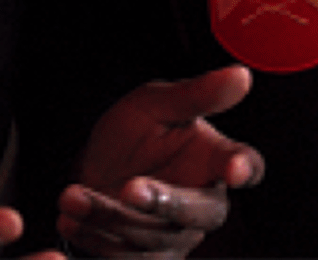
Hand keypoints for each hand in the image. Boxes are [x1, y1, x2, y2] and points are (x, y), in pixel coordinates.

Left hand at [58, 64, 263, 257]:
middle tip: (130, 187)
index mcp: (216, 160)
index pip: (246, 165)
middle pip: (203, 213)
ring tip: (74, 195)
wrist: (92, 166)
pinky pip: (123, 257)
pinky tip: (71, 214)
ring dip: (111, 217)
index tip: (234, 169)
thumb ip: (197, 95)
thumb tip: (241, 75)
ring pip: (153, 237)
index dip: (244, 169)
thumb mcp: (157, 104)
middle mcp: (202, 204)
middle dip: (166, 202)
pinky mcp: (143, 258)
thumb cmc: (134, 133)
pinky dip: (93, 237)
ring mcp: (175, 237)